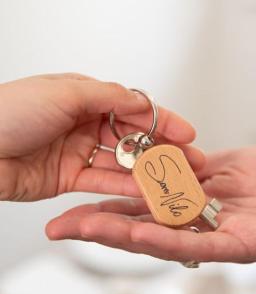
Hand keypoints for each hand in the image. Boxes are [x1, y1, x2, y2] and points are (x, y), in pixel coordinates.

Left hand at [0, 73, 198, 200]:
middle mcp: (86, 124)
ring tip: (173, 178)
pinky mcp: (71, 176)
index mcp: (86, 98)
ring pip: (122, 162)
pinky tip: (145, 190)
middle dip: (162, 149)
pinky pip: (103, 181)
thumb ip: (108, 97)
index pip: (134, 109)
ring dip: (147, 171)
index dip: (163, 121)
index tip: (187, 132)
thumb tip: (140, 99)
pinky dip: (124, 186)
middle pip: (133, 137)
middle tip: (188, 159)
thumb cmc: (11, 110)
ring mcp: (80, 151)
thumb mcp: (66, 92)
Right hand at [46, 145, 255, 262]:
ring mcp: (212, 236)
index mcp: (189, 204)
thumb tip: (157, 163)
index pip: (138, 207)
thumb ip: (190, 170)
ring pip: (159, 238)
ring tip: (83, 229)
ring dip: (120, 235)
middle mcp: (194, 224)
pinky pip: (195, 242)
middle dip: (98, 227)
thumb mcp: (221, 165)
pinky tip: (135, 234)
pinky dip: (164, 237)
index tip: (73, 206)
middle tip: (59, 226)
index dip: (105, 209)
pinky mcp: (237, 245)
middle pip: (139, 226)